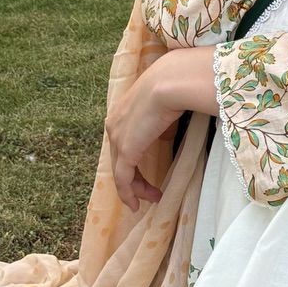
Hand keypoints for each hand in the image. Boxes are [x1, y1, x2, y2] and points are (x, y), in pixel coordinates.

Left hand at [106, 59, 185, 212]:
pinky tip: (137, 204)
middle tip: (151, 192)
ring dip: (136, 189)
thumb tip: (166, 131)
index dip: (133, 160)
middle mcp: (114, 125)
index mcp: (121, 112)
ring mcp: (117, 138)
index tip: (146, 172)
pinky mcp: (125, 150)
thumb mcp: (164, 103)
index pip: (123, 143)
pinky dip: (129, 193)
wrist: (170, 82)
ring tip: (152, 198)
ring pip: (121, 172)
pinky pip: (123, 179)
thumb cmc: (174, 86)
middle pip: (120, 159)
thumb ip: (161, 119)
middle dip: (135, 178)